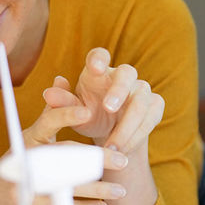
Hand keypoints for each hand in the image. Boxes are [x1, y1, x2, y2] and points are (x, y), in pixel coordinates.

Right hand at [0, 101, 130, 204]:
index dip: (66, 114)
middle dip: (95, 158)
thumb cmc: (19, 162)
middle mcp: (27, 157)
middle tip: (123, 159)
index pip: (47, 121)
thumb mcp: (31, 136)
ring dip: (97, 188)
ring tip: (120, 190)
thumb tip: (61, 78)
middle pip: (63, 155)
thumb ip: (50, 111)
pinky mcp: (27, 204)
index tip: (88, 111)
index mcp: (30, 137)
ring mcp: (25, 181)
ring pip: (66, 184)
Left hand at [43, 47, 164, 151]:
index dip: (99, 59)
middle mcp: (124, 76)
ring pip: (140, 102)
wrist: (112, 131)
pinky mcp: (155, 105)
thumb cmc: (89, 114)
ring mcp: (142, 89)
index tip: (95, 67)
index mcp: (99, 72)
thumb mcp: (74, 111)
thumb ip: (62, 102)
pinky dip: (136, 136)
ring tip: (111, 147)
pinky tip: (122, 149)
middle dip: (119, 90)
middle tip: (108, 108)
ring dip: (127, 126)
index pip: (100, 55)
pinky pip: (150, 119)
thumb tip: (48, 94)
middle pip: (127, 74)